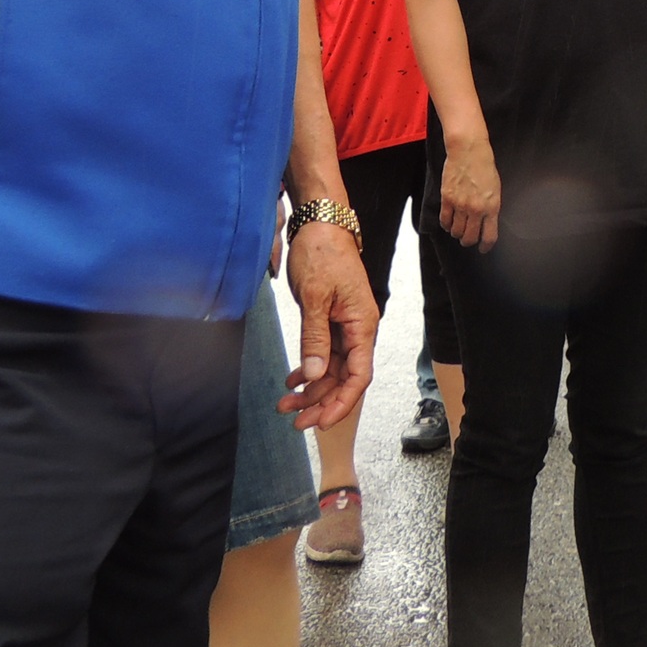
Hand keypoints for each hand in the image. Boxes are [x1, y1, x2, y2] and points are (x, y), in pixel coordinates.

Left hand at [281, 222, 377, 428]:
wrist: (319, 225)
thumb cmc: (321, 254)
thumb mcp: (315, 296)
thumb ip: (314, 337)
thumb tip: (316, 376)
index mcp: (362, 324)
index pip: (359, 375)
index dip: (342, 402)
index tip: (321, 422)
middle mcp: (357, 329)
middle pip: (345, 378)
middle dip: (322, 402)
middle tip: (295, 421)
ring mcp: (344, 326)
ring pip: (331, 370)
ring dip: (311, 390)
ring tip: (285, 405)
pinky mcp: (330, 321)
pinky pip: (322, 355)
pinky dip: (307, 370)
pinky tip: (291, 381)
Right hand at [438, 127, 502, 251]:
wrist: (469, 151)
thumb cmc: (485, 166)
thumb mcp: (495, 189)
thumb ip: (491, 207)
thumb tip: (487, 222)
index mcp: (492, 207)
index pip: (489, 236)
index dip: (485, 246)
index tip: (483, 248)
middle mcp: (476, 209)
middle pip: (470, 237)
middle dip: (469, 242)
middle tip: (467, 240)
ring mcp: (460, 205)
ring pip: (456, 231)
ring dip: (457, 233)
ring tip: (458, 230)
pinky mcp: (447, 198)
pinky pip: (444, 220)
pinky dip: (446, 225)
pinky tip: (448, 223)